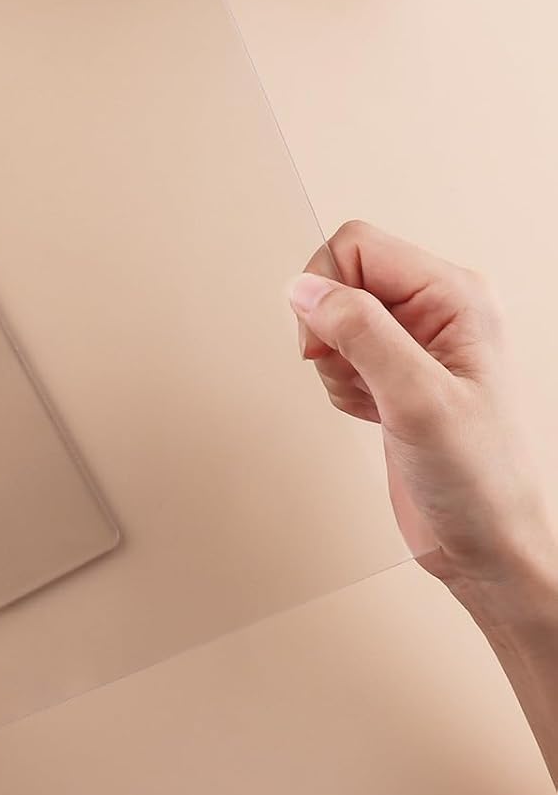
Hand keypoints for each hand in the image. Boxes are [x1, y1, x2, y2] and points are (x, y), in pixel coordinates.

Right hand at [288, 221, 556, 632]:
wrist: (489, 549)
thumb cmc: (484, 484)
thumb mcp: (419, 400)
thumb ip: (361, 333)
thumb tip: (305, 288)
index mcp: (457, 298)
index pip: (358, 246)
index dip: (326, 286)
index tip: (325, 336)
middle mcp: (438, 313)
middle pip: (341, 277)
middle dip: (326, 328)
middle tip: (349, 370)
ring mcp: (416, 345)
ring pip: (332, 318)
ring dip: (334, 362)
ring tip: (371, 399)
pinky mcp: (397, 375)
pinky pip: (338, 355)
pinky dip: (340, 386)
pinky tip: (372, 413)